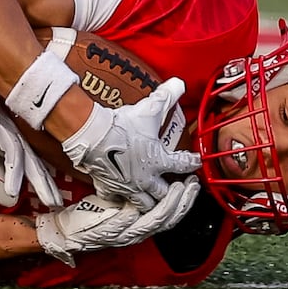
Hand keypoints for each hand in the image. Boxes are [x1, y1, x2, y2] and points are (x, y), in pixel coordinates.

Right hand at [0, 73, 61, 207]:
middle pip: (28, 161)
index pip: (32, 164)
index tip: (54, 201)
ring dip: (12, 172)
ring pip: (11, 149)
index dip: (43, 182)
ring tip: (13, 193)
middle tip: (52, 202)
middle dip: (40, 182)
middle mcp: (10, 132)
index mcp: (12, 138)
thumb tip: (2, 187)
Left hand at [33, 175, 200, 264]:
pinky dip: (132, 217)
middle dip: (183, 201)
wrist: (68, 231)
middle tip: (192, 184)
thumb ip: (135, 191)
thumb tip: (147, 168)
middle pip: (168, 218)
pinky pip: (124, 224)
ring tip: (176, 189)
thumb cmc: (94, 214)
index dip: (185, 200)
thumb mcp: (119, 201)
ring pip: (153, 222)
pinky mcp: (110, 233)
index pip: (171, 214)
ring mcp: (126, 234)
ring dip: (167, 206)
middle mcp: (139, 232)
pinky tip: (137, 206)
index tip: (194, 182)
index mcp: (143, 224)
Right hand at [60, 77, 196, 209]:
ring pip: (144, 204)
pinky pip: (116, 200)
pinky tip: (121, 196)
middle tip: (177, 187)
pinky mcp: (109, 187)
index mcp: (159, 161)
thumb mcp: (148, 109)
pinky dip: (120, 200)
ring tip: (153, 198)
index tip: (195, 161)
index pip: (184, 164)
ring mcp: (127, 186)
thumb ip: (166, 96)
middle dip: (173, 193)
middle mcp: (146, 178)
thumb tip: (179, 83)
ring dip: (150, 202)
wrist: (92, 135)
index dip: (192, 162)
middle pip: (165, 195)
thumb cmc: (121, 125)